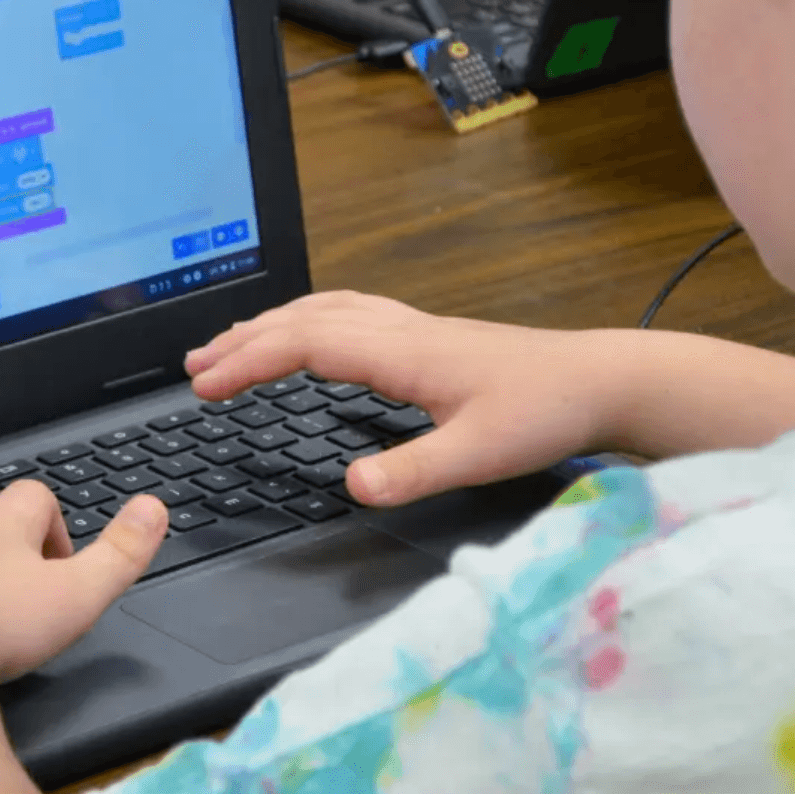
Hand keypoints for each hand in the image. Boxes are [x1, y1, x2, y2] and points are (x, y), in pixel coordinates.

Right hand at [185, 292, 611, 507]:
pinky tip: (306, 335)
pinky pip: (346, 312)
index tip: (204, 385)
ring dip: (271, 324)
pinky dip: (306, 319)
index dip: (247, 361)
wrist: (601, 379)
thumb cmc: (545, 412)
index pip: (303, 343)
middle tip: (194, 367)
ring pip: (323, 308)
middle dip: (242, 340)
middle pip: (303, 318)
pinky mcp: (426, 335)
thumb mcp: (479, 454)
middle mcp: (399, 329)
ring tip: (230, 346)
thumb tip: (350, 486)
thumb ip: (413, 471)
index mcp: (401, 352)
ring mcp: (412, 327)